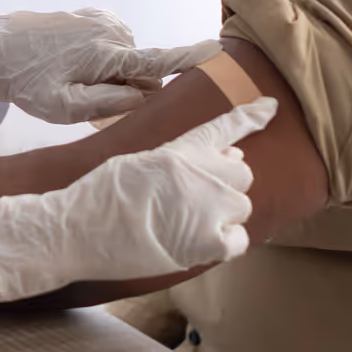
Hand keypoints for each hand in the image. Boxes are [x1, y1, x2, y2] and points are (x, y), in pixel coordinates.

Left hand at [0, 8, 222, 123]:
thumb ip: (106, 104)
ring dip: (113, 74)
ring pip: (130, 60)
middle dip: (130, 86)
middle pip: (144, 69)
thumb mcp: (60, 107)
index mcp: (104, 55)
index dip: (190, 58)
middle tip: (86, 98)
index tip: (219, 49)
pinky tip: (74, 64)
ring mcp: (104, 20)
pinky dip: (105, 59)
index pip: (157, 61)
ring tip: (72, 79)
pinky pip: (117, 46)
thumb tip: (144, 96)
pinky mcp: (97, 16)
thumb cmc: (26, 82)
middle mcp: (110, 31)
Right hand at [0, 97, 272, 301]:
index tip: (272, 106)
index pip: (225, 126)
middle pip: (242, 174)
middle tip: (197, 201)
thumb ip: (177, 158)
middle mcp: (203, 171)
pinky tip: (197, 245)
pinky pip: (239, 241)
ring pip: (242, 207)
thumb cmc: (98, 196)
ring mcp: (210, 206)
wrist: (79, 228)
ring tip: (188, 226)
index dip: (252, 116)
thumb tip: (212, 159)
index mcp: (181, 147)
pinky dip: (224, 244)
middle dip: (226, 185)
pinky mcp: (208, 242)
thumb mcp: (138, 160)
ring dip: (223, 216)